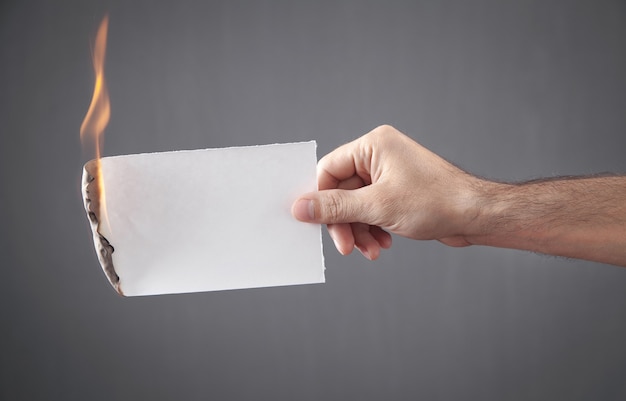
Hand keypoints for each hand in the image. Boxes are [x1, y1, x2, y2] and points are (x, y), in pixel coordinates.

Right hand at [292, 125, 481, 259]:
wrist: (476, 215)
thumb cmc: (436, 202)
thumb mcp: (377, 206)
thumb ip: (335, 208)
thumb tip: (300, 208)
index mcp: (372, 146)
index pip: (328, 170)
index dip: (320, 199)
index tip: (316, 224)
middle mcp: (379, 156)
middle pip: (341, 191)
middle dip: (345, 222)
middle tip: (346, 246)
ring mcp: (389, 174)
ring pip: (356, 205)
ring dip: (359, 230)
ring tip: (370, 250)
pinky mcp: (397, 191)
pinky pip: (372, 210)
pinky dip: (372, 228)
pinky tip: (381, 244)